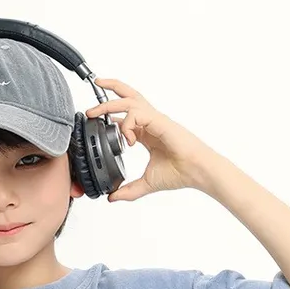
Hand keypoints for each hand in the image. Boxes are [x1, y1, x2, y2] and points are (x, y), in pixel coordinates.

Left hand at [86, 78, 214, 200]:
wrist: (197, 171)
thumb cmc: (180, 173)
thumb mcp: (147, 183)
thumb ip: (129, 190)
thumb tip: (112, 198)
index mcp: (148, 133)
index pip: (127, 116)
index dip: (111, 117)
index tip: (96, 121)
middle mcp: (151, 122)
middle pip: (129, 97)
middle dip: (110, 90)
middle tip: (92, 95)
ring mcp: (155, 119)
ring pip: (129, 100)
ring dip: (109, 103)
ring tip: (94, 111)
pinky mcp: (159, 120)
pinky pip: (136, 113)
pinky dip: (126, 124)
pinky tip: (128, 140)